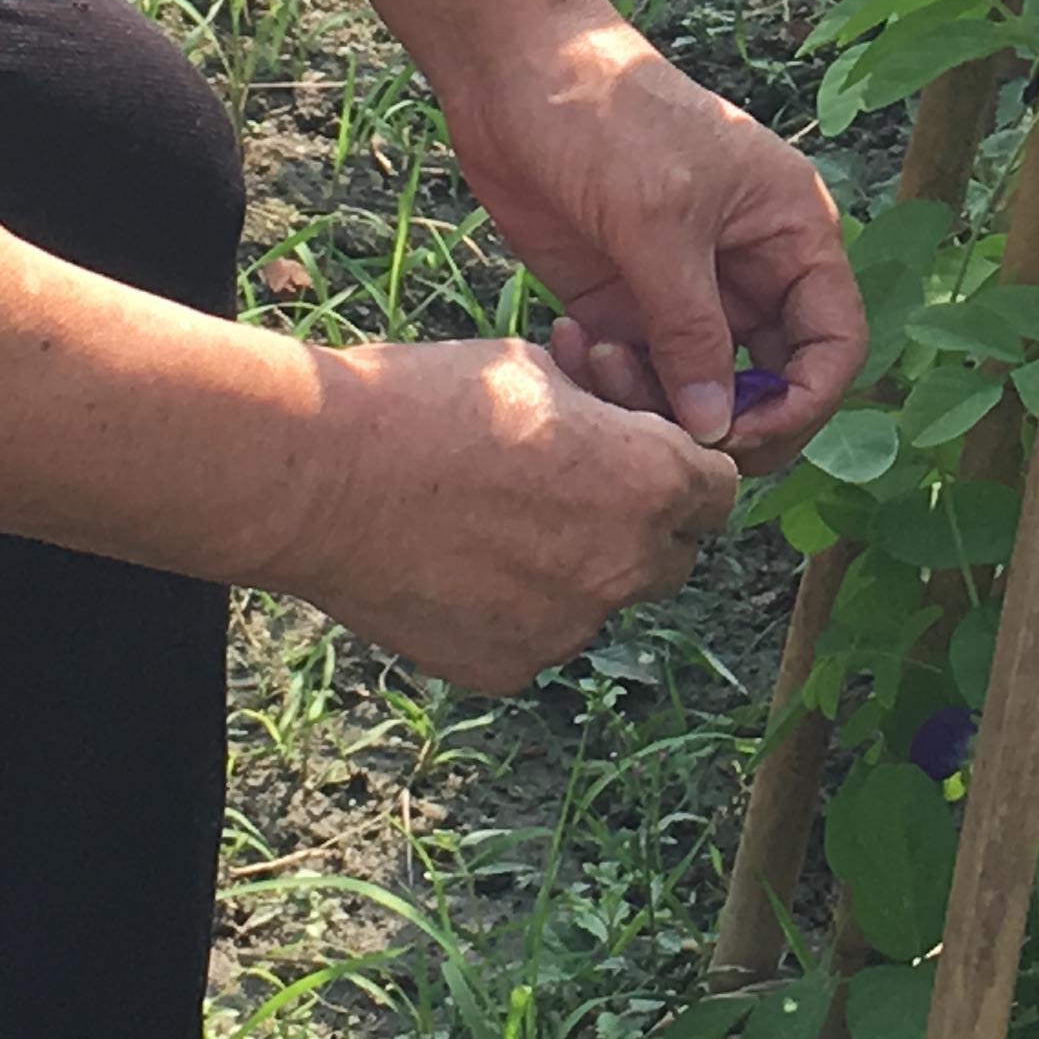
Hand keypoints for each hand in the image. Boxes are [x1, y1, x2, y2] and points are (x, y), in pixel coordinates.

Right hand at [284, 338, 740, 691]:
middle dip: (641, 524)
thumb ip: (603, 413)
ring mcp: (567, 626)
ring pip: (602, 601)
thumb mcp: (538, 370)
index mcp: (651, 482)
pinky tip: (461, 565)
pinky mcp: (508, 668)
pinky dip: (517, 610)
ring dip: (577, 569)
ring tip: (499, 522)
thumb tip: (617, 422)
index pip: (718, 491)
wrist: (320, 478)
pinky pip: (538, 638)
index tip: (644, 456)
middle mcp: (625, 565)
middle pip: (672, 557)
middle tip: (574, 488)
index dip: (686, 469)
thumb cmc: (429, 401)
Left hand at [441, 24, 861, 473]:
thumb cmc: (609, 118)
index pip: (834, 341)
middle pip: (774, 379)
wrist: (514, 72)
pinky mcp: (625, 303)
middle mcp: (751, 267)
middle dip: (728, 417)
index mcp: (792, 231)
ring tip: (600, 359)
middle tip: (669, 431)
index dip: (805, 399)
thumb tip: (718, 429)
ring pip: (702, 388)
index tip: (743, 433)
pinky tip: (571, 341)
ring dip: (657, 400)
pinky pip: (641, 373)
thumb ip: (693, 330)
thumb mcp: (659, 222)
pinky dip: (612, 380)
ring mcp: (686, 290)